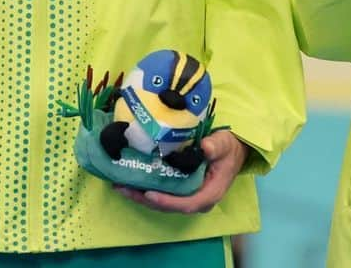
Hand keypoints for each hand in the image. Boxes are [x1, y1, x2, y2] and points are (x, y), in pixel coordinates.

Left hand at [112, 131, 248, 213]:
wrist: (231, 151)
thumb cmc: (228, 148)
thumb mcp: (224, 144)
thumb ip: (216, 146)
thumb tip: (206, 147)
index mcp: (209, 192)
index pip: (187, 203)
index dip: (167, 201)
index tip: (149, 194)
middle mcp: (197, 199)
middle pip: (169, 206)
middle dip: (145, 199)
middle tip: (123, 188)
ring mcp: (188, 196)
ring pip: (162, 202)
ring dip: (141, 196)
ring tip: (119, 186)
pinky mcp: (180, 190)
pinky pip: (162, 193)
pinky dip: (145, 189)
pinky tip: (130, 181)